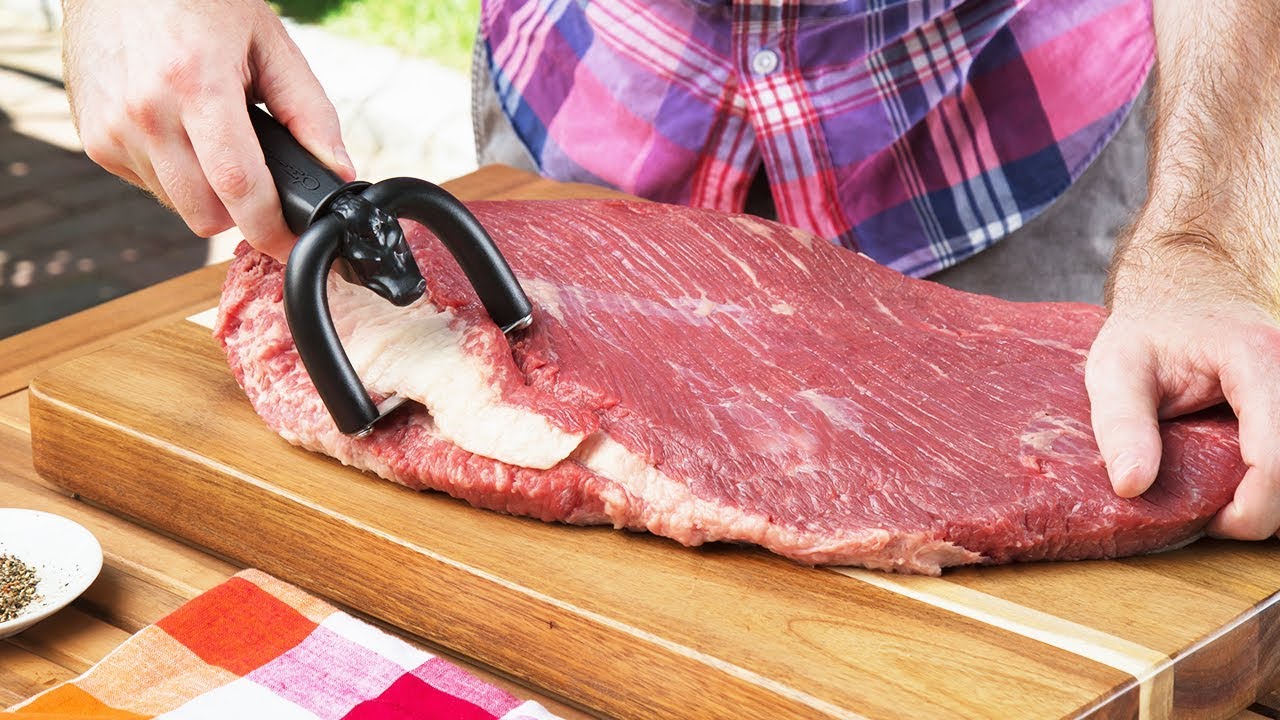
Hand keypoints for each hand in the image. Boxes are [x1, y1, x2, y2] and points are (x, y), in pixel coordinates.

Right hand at [62, 0, 355, 260]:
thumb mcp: (270, 44)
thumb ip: (310, 112)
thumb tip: (337, 169)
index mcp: (196, 86)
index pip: (240, 188)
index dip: (271, 230)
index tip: (292, 244)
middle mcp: (146, 113)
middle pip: (205, 215)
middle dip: (240, 212)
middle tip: (258, 180)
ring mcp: (112, 129)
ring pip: (176, 205)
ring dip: (204, 191)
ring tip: (213, 138)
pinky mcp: (93, 138)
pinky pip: (147, 184)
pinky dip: (172, 173)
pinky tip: (179, 130)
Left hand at [1086, 243, 1279, 538]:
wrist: (1187, 294)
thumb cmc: (1150, 330)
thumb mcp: (1114, 369)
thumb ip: (1121, 425)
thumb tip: (1131, 486)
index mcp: (1257, 358)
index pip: (1275, 456)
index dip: (1251, 507)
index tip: (1211, 522)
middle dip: (1263, 510)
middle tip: (1212, 515)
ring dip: (1271, 500)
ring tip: (1225, 501)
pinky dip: (1273, 485)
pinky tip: (1243, 487)